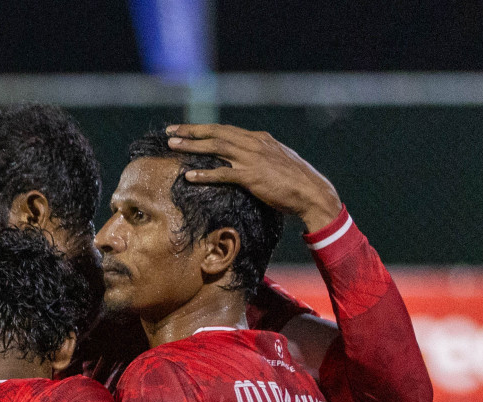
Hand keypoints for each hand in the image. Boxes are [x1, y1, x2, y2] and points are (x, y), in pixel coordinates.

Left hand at [166, 124, 342, 232]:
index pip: (225, 129)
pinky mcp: (252, 177)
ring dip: (192, 146)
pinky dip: (205, 173)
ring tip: (172, 146)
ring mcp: (252, 159)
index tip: (185, 129)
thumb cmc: (296, 180)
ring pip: (216, 147)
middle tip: (170, 131)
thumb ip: (260, 156)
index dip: (203, 128)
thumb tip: (245, 159)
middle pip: (216, 132)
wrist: (312, 192)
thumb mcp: (277, 160)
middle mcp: (253, 143)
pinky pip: (223, 173)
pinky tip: (189, 175)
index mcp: (259, 138)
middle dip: (191, 131)